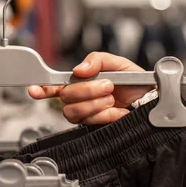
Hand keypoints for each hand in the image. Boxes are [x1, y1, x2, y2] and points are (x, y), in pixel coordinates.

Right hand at [28, 52, 152, 124]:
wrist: (151, 98)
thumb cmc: (133, 81)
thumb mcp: (116, 62)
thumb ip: (96, 61)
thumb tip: (79, 69)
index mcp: (80, 82)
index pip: (54, 86)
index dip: (42, 88)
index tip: (35, 90)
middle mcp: (79, 99)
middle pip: (65, 98)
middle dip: (87, 90)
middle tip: (107, 85)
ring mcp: (86, 114)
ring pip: (75, 111)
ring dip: (96, 103)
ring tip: (112, 97)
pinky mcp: (96, 126)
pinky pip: (91, 122)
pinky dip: (106, 114)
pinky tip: (117, 110)